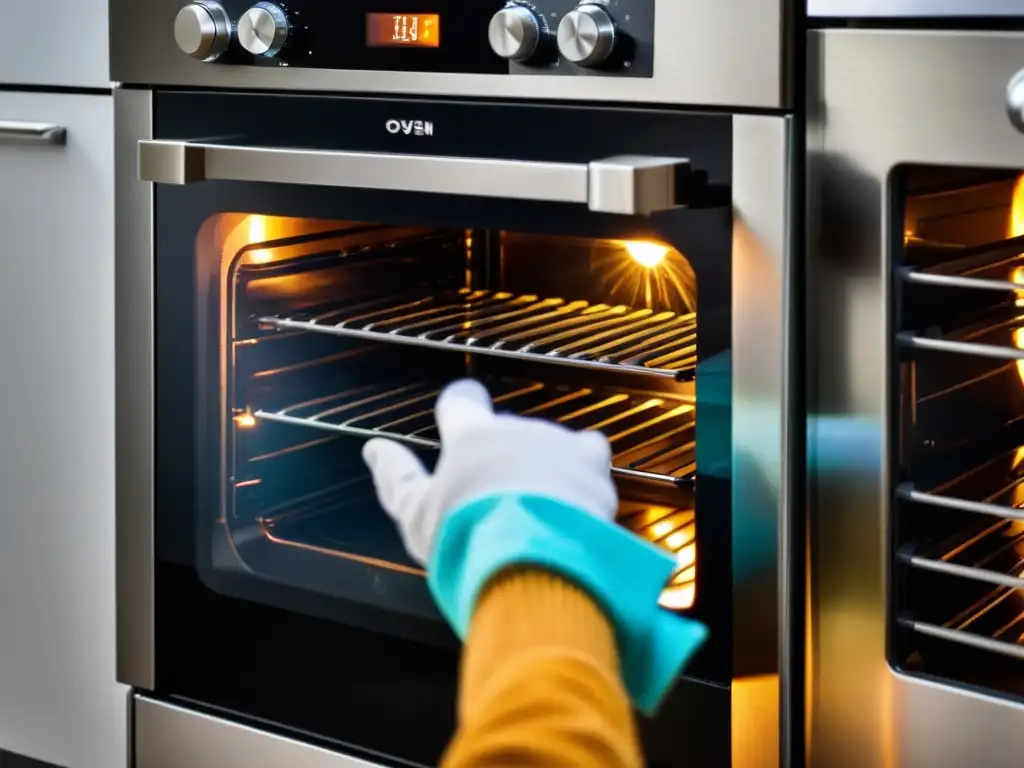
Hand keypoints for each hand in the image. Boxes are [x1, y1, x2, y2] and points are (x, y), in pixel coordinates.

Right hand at [362, 379, 618, 565]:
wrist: (533, 556)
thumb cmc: (466, 533)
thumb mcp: (415, 513)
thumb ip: (396, 477)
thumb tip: (375, 450)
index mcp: (470, 435)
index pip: (462, 401)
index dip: (460, 404)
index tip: (459, 409)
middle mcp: (516, 428)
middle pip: (507, 429)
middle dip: (504, 454)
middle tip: (495, 497)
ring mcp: (557, 442)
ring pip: (546, 443)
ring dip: (543, 464)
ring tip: (537, 509)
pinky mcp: (593, 464)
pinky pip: (589, 456)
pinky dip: (582, 473)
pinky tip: (576, 501)